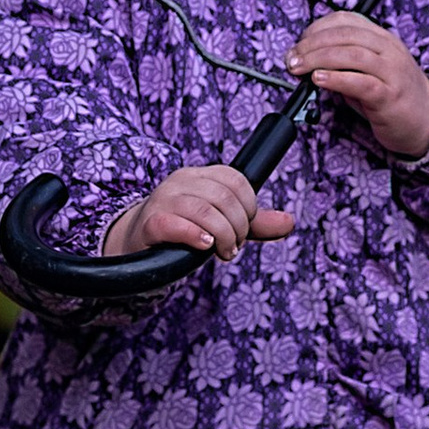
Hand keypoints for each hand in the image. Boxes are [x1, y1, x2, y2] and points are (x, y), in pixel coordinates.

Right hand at [105, 166, 296, 261]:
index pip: (236, 180)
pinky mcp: (150, 224)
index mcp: (199, 176)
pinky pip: (175, 224)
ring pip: (204, 210)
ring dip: (223, 236)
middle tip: (233, 246)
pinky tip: (204, 246)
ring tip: (223, 252)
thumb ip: (254, 223)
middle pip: (224, 197)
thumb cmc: (183, 230)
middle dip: (238, 227)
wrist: (138, 245)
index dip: (249, 207)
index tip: (244, 228)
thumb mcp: (221, 222)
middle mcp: (180, 182)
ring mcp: (163, 201)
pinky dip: (195, 235)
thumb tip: (289, 222)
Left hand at [289, 11, 428, 159]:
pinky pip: (360, 82)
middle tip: (292, 58)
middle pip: (345, 35)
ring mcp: (392, 72)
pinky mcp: (390, 95)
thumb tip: (308, 61)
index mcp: (383, 39)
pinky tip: (319, 80)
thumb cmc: (394, 96)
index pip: (346, 20)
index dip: (317, 28)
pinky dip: (336, 78)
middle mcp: (389, 50)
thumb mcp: (370, 71)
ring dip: (318, 59)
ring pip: (351, 54)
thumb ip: (344, 63)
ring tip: (299, 68)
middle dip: (311, 44)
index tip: (300, 43)